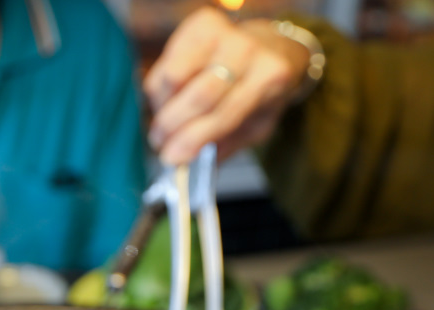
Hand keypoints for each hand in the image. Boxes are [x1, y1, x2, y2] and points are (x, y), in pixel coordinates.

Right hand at [144, 10, 312, 165]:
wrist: (272, 48)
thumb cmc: (262, 90)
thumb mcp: (257, 125)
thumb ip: (225, 143)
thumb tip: (187, 161)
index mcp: (269, 78)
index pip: (224, 113)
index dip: (193, 139)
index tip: (171, 158)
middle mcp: (247, 49)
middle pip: (198, 94)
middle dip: (173, 126)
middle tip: (160, 143)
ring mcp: (223, 32)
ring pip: (174, 78)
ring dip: (163, 108)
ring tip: (167, 121)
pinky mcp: (199, 24)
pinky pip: (165, 63)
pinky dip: (161, 89)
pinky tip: (170, 99)